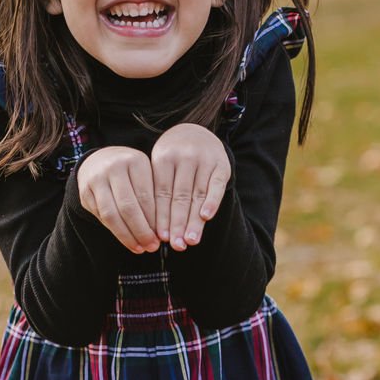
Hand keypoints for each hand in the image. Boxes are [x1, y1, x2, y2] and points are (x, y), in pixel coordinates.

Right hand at [76, 145, 158, 253]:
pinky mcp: (84, 192)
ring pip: (111, 215)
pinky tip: (127, 240)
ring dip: (126, 236)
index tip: (162, 237)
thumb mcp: (145, 175)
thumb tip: (159, 231)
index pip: (146, 196)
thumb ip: (153, 197)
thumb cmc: (130, 172)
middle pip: (128, 207)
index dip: (154, 220)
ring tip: (139, 248)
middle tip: (151, 247)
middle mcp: (113, 167)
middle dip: (141, 231)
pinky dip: (115, 231)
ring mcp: (96, 180)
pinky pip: (101, 217)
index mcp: (134, 160)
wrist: (99, 161)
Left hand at [151, 124, 230, 249]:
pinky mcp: (221, 165)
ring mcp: (204, 159)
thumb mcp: (161, 168)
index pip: (162, 193)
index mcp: (164, 158)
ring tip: (191, 240)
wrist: (195, 133)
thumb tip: (158, 230)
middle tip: (176, 245)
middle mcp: (184, 157)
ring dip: (194, 220)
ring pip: (198, 194)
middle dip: (178, 223)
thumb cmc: (173, 160)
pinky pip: (216, 186)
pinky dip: (212, 201)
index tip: (161, 238)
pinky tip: (206, 217)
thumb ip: (159, 192)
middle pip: (180, 196)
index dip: (162, 217)